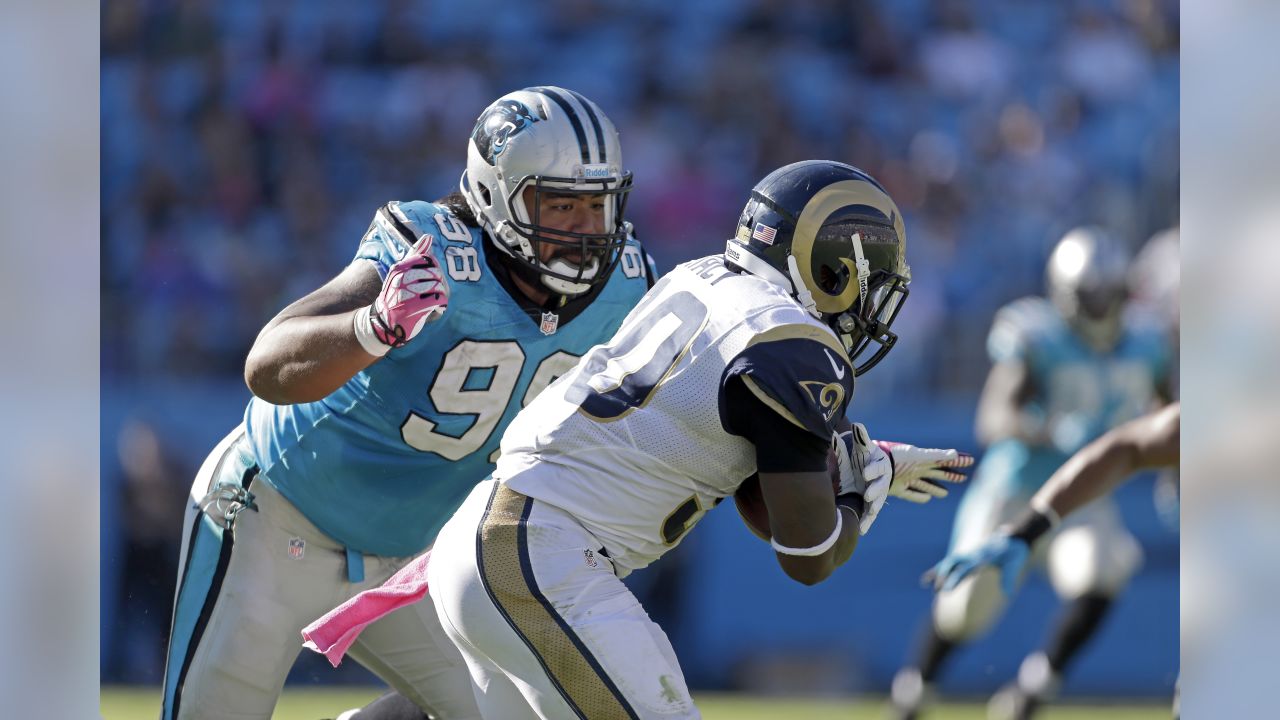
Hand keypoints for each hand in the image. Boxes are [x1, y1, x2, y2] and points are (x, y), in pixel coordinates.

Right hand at [356, 234, 448, 354]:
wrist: (384, 323)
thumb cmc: (397, 296)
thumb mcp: (401, 273)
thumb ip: (415, 255)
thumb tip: (428, 237)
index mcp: (398, 269)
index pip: (426, 259)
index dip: (432, 268)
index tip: (427, 278)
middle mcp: (401, 279)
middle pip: (435, 273)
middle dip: (438, 283)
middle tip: (431, 292)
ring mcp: (406, 294)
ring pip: (438, 286)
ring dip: (439, 295)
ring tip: (431, 300)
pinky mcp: (413, 309)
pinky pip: (439, 300)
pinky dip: (440, 305)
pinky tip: (434, 308)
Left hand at [833, 423, 892, 533]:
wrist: (865, 469)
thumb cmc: (863, 456)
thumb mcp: (862, 446)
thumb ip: (861, 437)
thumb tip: (857, 424)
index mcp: (879, 466)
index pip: (877, 468)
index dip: (872, 470)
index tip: (865, 472)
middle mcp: (880, 481)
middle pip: (879, 487)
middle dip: (874, 491)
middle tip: (867, 495)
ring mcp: (876, 494)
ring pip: (876, 503)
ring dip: (871, 510)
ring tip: (867, 518)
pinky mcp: (870, 504)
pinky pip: (869, 514)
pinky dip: (866, 522)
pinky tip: (860, 530)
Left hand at [875, 441, 973, 502]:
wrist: (866, 462)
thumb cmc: (891, 455)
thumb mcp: (914, 454)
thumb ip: (933, 455)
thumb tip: (953, 452)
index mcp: (921, 459)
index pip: (943, 459)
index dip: (957, 460)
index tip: (971, 459)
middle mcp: (915, 467)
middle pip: (938, 472)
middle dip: (951, 475)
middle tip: (964, 477)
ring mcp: (906, 477)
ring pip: (926, 484)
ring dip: (936, 487)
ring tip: (945, 492)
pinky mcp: (897, 488)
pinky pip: (912, 493)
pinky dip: (920, 496)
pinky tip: (927, 498)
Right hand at [923, 534, 1028, 596]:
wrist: (1015, 536)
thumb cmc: (1015, 552)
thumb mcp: (1015, 564)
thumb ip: (1009, 578)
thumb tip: (1008, 595)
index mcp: (982, 556)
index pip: (965, 569)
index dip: (954, 579)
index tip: (945, 591)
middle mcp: (973, 554)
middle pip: (953, 564)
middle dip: (943, 575)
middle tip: (935, 590)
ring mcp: (970, 555)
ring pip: (949, 562)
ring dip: (938, 572)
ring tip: (924, 583)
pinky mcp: (970, 557)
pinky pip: (953, 563)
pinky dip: (941, 569)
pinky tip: (931, 578)